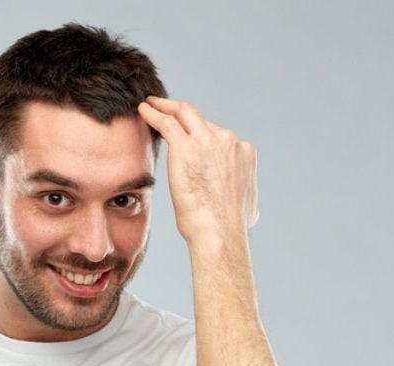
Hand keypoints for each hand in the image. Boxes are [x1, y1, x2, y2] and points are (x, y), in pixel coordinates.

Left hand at [137, 96, 258, 244]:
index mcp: (243, 152)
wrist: (219, 232)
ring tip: (151, 104)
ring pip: (183, 113)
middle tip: (165, 107)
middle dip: (182, 112)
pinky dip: (154, 113)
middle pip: (200, 119)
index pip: (217, 136)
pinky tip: (143, 110)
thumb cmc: (229, 228)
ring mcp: (208, 141)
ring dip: (165, 106)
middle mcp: (228, 141)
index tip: (186, 135)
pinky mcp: (185, 147)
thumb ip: (246, 197)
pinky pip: (166, 122)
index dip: (199, 134)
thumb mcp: (249, 208)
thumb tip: (250, 210)